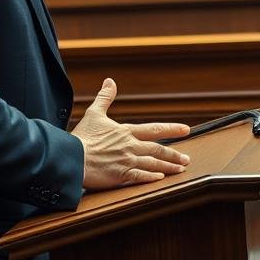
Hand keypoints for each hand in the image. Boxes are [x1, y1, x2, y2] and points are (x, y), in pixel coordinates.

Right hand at [71, 78, 190, 189]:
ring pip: (154, 163)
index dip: (172, 128)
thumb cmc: (82, 137)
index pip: (155, 129)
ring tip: (180, 169)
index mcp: (126, 132)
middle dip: (175, 154)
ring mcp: (127, 161)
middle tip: (187, 158)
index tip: (186, 129)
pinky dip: (152, 177)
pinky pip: (141, 176)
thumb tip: (110, 81)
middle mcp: (130, 146)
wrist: (72, 157)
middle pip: (158, 149)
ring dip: (168, 166)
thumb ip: (105, 98)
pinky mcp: (120, 175)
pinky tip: (160, 178)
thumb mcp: (94, 113)